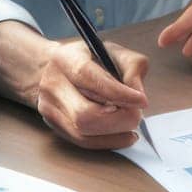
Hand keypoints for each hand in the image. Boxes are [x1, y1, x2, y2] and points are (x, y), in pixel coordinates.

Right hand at [34, 39, 149, 149]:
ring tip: (131, 122)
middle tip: (138, 114)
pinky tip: (125, 136)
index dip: (118, 93)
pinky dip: (108, 141)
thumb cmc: (90, 58)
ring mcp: (49, 108)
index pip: (89, 78)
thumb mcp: (114, 50)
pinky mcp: (54, 125)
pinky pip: (83, 141)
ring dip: (115, 131)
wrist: (55, 68)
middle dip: (118, 118)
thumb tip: (138, 96)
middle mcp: (52, 84)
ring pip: (83, 132)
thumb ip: (131, 67)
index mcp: (65, 59)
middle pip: (84, 113)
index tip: (142, 100)